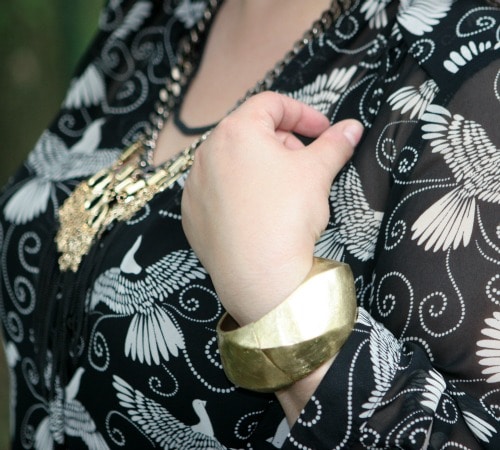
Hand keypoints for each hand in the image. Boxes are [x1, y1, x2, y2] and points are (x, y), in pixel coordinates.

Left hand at [182, 92, 362, 325]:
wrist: (259, 275)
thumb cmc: (285, 216)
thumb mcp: (317, 172)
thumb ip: (335, 143)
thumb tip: (351, 129)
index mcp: (236, 131)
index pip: (272, 104)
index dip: (303, 114)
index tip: (322, 132)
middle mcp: (207, 153)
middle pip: (251, 133)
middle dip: (284, 144)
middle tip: (306, 166)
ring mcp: (196, 185)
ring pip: (234, 163)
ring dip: (261, 168)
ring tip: (283, 193)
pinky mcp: (192, 214)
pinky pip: (219, 192)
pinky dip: (240, 194)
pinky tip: (258, 214)